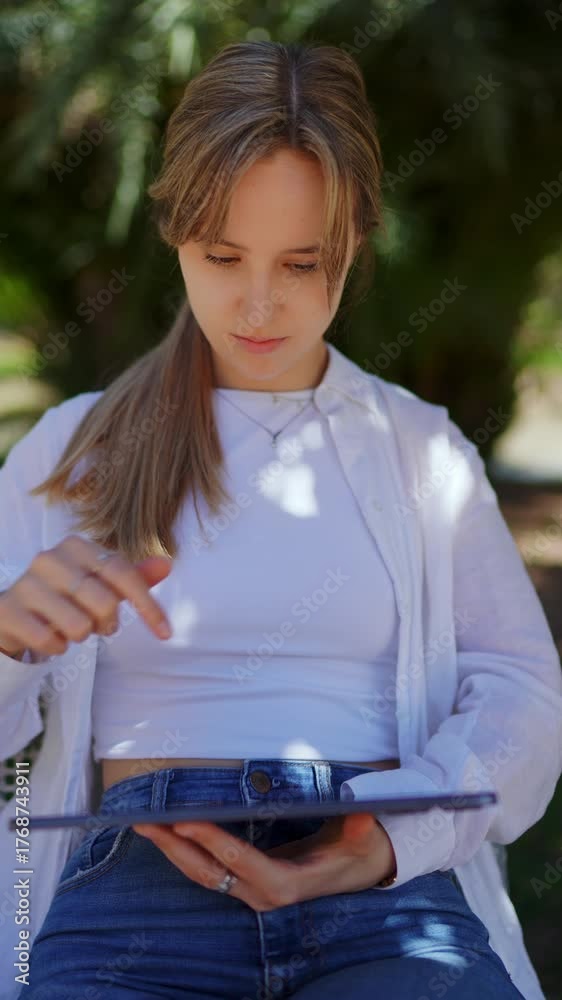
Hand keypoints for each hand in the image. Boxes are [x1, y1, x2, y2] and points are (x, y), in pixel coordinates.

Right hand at [0, 533, 172, 657]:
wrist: (13, 610)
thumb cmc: (65, 595)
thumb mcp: (100, 583)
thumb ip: (133, 576)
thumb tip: (167, 564)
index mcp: (77, 546)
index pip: (123, 573)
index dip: (148, 606)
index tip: (165, 633)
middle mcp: (50, 559)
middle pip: (105, 603)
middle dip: (107, 623)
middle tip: (95, 623)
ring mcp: (27, 584)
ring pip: (79, 626)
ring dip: (80, 636)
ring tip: (68, 625)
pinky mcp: (9, 611)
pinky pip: (51, 641)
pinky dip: (56, 647)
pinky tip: (48, 634)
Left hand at [132, 812, 396, 910]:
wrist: (360, 871)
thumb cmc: (358, 850)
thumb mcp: (363, 839)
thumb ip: (360, 828)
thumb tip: (361, 815)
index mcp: (286, 884)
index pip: (240, 859)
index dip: (211, 841)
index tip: (184, 822)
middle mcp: (262, 893)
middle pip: (208, 871)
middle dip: (175, 846)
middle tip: (144, 821)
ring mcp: (251, 892)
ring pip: (202, 874)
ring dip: (172, 850)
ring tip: (144, 825)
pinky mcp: (246, 884)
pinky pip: (208, 870)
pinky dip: (185, 852)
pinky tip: (167, 835)